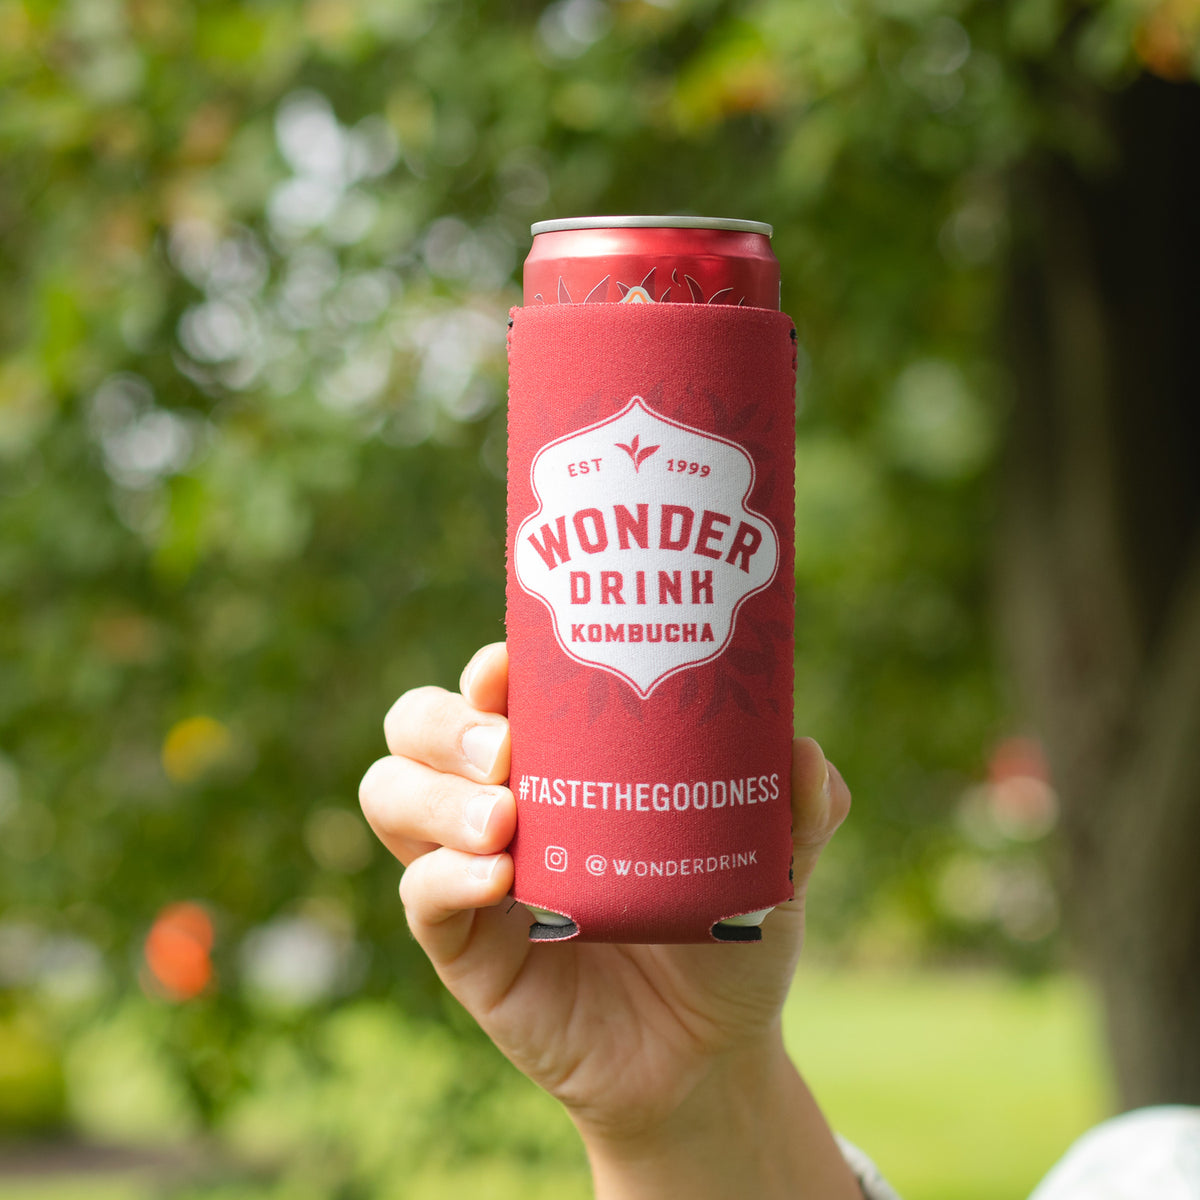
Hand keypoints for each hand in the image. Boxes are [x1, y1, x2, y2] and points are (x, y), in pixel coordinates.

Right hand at [359, 642, 858, 1199]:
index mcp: (562, 760)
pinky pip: (419, 894)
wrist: (708, 1053)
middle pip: (418, 724)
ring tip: (503, 816)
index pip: (495, 686)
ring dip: (434, 793)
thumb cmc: (727, 934)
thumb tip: (802, 751)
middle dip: (445, 722)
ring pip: (391, 793)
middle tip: (506, 746)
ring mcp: (471, 868)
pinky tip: (498, 878)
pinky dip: (445, 876)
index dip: (492, 664)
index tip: (516, 663)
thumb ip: (798, 810)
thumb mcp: (773, 866)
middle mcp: (502, 798)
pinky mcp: (463, 945)